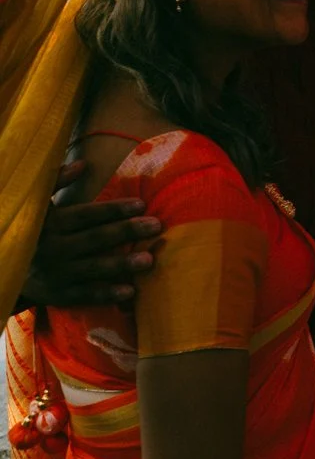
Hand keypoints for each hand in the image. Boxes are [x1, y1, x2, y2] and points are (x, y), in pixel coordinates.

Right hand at [21, 161, 160, 307]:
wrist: (4, 267)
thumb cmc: (29, 230)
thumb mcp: (36, 205)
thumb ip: (56, 182)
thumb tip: (82, 164)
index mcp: (49, 224)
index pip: (86, 215)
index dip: (113, 209)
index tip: (142, 204)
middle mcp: (52, 248)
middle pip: (95, 239)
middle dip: (126, 232)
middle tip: (156, 226)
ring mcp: (54, 273)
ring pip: (93, 268)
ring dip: (121, 264)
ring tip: (149, 260)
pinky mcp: (56, 294)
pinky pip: (84, 295)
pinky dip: (106, 294)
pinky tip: (130, 292)